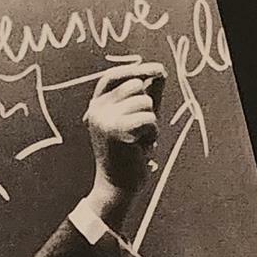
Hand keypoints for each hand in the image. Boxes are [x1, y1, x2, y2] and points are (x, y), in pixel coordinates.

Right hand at [83, 63, 163, 222]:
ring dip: (151, 122)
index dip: (136, 68)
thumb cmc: (129, 154)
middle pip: (136, 86)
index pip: (113, 76)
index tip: (159, 69)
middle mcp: (96, 109)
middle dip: (148, 105)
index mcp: (97, 105)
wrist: (117, 187)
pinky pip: (149, 119)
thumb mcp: (137, 119)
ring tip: (139, 141)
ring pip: (145, 103)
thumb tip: (160, 71)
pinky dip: (152, 134)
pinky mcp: (116, 130)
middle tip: (140, 130)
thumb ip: (147, 95)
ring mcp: (104, 119)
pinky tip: (141, 148)